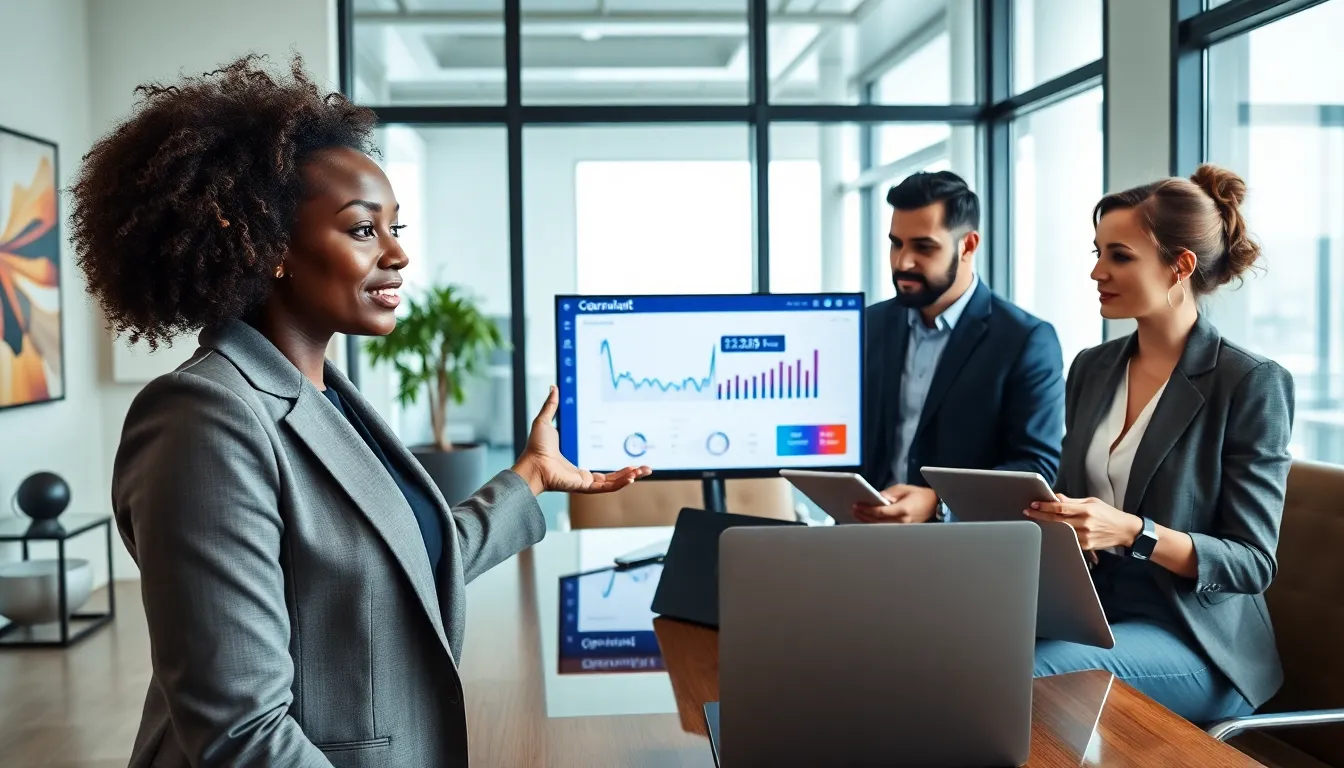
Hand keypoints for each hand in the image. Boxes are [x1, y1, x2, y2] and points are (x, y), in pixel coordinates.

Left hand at [511, 386, 650, 494]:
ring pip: (613, 483)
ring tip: (644, 471)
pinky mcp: (583, 486)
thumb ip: (552, 405)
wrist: (530, 462)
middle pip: (613, 479)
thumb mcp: (546, 421)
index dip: (620, 469)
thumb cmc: (535, 447)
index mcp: (577, 469)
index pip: (604, 473)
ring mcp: (583, 483)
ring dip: (630, 477)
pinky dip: (620, 483)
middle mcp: (582, 478)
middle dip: (631, 474)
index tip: (634, 463)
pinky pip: (605, 487)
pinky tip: (632, 477)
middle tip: (646, 468)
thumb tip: (553, 387)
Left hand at [852, 485, 938, 523]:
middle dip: (864, 516)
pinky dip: (875, 524)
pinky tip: (867, 520)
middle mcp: (902, 521)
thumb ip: (888, 494)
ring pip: (880, 527)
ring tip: (857, 515)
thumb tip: (875, 498)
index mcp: (903, 510)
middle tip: (854, 510)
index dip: (867, 509)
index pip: (880, 512)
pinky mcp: (902, 530)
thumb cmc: (918, 495)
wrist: (933, 504)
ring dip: (867, 521)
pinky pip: (885, 528)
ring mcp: (903, 528)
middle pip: (877, 521)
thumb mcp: (903, 489)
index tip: (857, 505)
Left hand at [1023, 494, 1142, 550]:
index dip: (1045, 506)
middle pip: (1057, 520)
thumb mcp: (1092, 502)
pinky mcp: (1086, 546)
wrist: (1125, 531)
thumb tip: (1056, 497)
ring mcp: (1085, 536)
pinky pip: (1068, 539)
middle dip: (1040, 515)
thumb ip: (1073, 501)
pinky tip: (1051, 530)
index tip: (1034, 504)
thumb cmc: (1108, 514)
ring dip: (1047, 525)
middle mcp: (1085, 523)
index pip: (1061, 507)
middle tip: (1028, 511)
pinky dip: (1059, 534)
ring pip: (1060, 530)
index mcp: (1086, 510)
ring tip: (1036, 520)